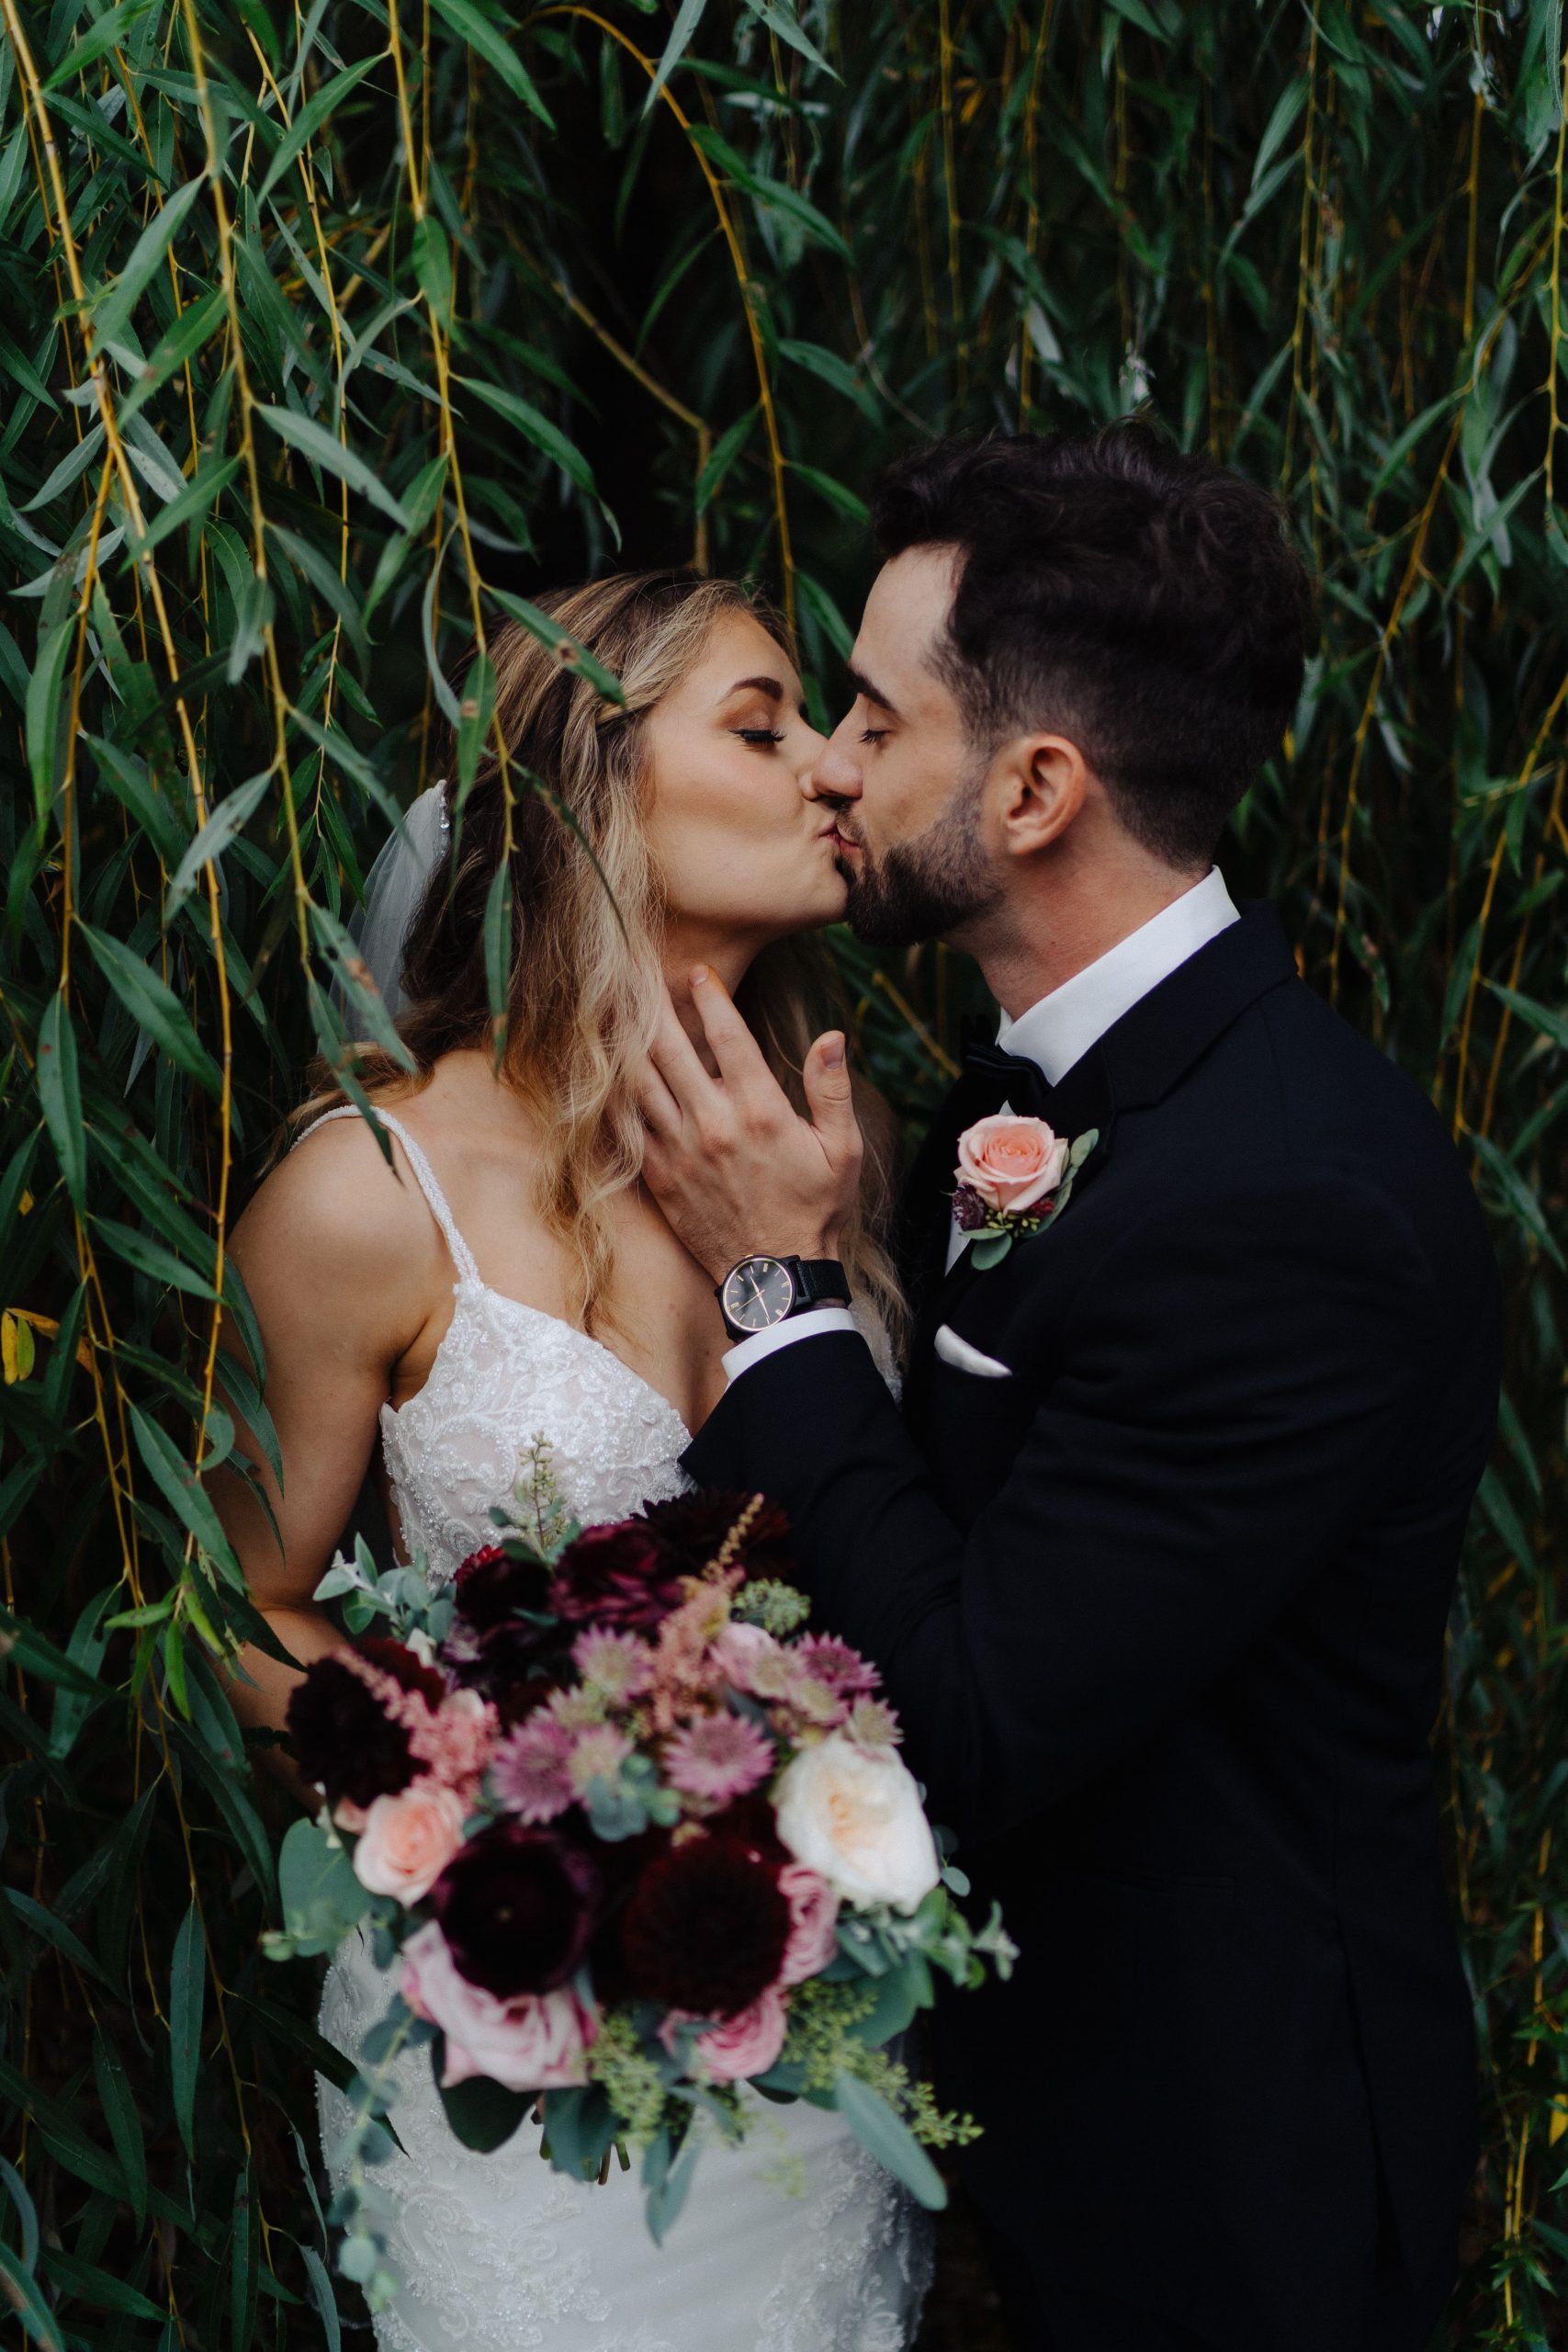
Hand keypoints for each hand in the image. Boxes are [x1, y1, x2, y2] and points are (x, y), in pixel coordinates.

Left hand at [635, 966, 863, 1283]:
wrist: (775, 1277)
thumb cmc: (815, 1209)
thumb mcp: (842, 1150)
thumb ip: (832, 1089)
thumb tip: (833, 1035)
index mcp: (760, 1110)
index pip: (729, 1037)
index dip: (709, 998)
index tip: (698, 972)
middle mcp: (714, 1123)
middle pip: (671, 1048)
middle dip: (654, 1004)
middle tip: (638, 973)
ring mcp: (680, 1150)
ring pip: (641, 1080)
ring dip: (627, 1041)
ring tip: (615, 1008)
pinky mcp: (658, 1175)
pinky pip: (627, 1124)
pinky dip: (615, 1092)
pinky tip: (604, 1069)